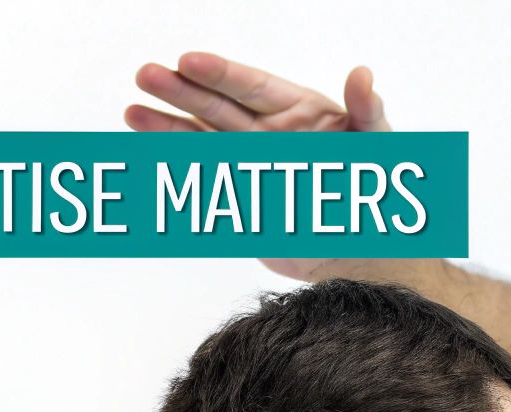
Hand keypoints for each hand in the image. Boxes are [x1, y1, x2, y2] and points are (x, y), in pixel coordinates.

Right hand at [125, 51, 391, 280]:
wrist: (365, 251)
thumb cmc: (377, 190)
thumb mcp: (376, 145)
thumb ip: (366, 111)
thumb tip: (363, 74)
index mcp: (299, 112)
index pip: (252, 87)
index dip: (220, 74)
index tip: (188, 60)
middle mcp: (269, 132)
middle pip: (217, 107)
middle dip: (181, 91)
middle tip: (146, 75)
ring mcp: (251, 162)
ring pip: (202, 138)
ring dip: (168, 125)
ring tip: (133, 111)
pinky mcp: (240, 194)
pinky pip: (203, 175)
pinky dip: (176, 164)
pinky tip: (147, 150)